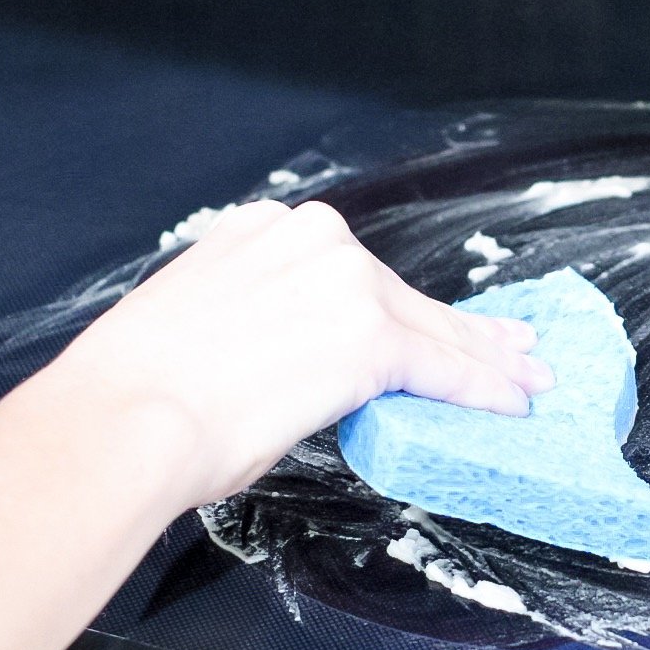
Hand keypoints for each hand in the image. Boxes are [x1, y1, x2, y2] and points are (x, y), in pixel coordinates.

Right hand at [37, 199, 551, 507]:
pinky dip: (484, 389)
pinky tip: (511, 405)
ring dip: (484, 359)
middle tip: (511, 347)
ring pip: (432, 329)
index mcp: (258, 230)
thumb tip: (287, 363)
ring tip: (526, 381)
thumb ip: (257, 324)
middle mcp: (307, 238)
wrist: (124, 420)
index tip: (433, 316)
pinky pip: (443, 367)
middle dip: (460, 327)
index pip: (350, 272)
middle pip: (401, 293)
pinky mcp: (373, 337)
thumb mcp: (197, 326)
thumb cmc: (134, 397)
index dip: (400, 300)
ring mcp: (345, 283)